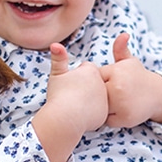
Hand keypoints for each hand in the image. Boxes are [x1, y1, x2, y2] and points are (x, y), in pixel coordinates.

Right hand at [33, 43, 108, 161]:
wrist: (65, 118)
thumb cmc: (59, 94)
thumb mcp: (57, 74)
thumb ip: (58, 58)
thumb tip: (54, 43)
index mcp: (91, 70)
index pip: (86, 70)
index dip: (76, 78)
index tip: (70, 85)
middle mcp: (102, 82)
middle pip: (92, 84)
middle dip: (85, 88)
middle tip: (73, 96)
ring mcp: (105, 98)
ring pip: (96, 98)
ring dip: (89, 101)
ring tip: (76, 106)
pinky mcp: (106, 112)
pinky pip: (98, 112)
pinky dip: (91, 114)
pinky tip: (81, 116)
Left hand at [99, 33, 161, 127]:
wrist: (159, 95)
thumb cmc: (139, 78)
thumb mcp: (130, 62)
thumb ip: (120, 49)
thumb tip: (124, 34)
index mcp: (116, 71)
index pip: (94, 79)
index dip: (99, 82)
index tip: (108, 83)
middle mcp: (118, 87)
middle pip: (95, 94)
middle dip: (100, 95)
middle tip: (111, 94)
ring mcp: (121, 103)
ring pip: (100, 108)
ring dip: (104, 107)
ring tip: (116, 102)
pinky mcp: (124, 117)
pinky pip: (108, 120)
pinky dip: (112, 118)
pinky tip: (120, 111)